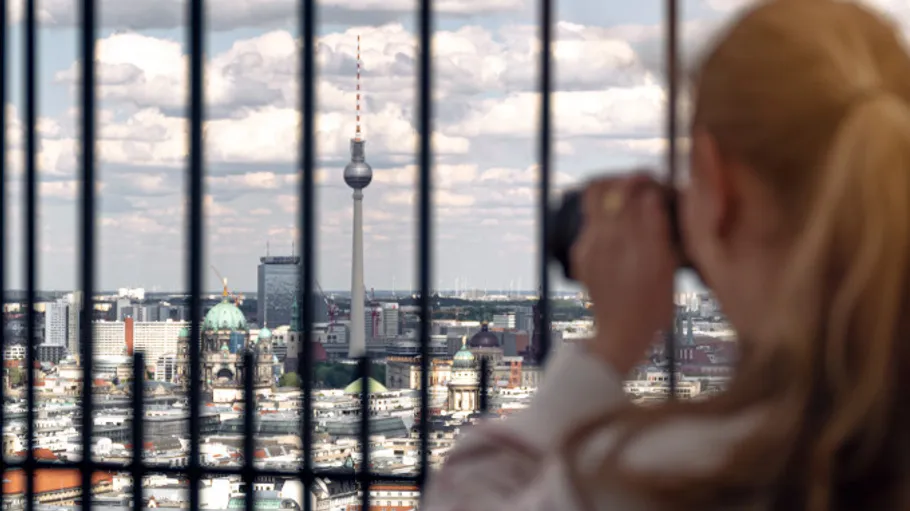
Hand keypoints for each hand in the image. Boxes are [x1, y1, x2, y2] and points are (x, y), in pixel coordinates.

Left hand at [570, 174, 677, 374]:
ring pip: (593, 200)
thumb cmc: (652, 307)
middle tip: (642, 182)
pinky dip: (605, 214)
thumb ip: (656, 231)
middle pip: (608, 189)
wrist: (619, 335)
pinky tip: (620, 225)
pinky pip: (591, 221)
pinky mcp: (580, 255)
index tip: (654, 178)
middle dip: (626, 181)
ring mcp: (589, 246)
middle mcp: (606, 241)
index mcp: (633, 242)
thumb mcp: (665, 271)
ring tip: (629, 196)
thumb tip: (651, 197)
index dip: (643, 180)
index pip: (632, 192)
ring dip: (612, 192)